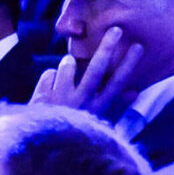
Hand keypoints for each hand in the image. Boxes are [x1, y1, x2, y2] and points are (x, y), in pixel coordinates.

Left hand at [32, 26, 146, 119]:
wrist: (36, 145)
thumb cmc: (69, 126)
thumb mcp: (93, 119)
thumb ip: (113, 106)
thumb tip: (135, 91)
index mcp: (96, 110)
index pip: (116, 84)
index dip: (128, 65)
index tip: (138, 46)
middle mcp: (80, 105)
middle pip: (96, 70)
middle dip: (107, 48)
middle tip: (116, 29)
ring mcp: (59, 101)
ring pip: (68, 65)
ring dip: (68, 63)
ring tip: (67, 71)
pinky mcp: (41, 98)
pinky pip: (49, 73)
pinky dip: (49, 79)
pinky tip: (47, 92)